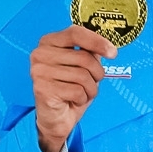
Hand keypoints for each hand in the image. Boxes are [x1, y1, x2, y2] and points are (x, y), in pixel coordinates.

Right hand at [30, 25, 115, 151]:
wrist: (56, 118)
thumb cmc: (69, 91)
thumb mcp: (82, 68)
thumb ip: (90, 53)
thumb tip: (107, 47)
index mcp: (49, 42)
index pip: (75, 33)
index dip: (97, 41)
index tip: (112, 53)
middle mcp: (40, 54)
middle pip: (84, 57)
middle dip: (96, 74)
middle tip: (92, 83)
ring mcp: (39, 71)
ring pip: (83, 76)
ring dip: (90, 89)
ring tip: (81, 93)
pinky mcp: (43, 89)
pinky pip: (77, 91)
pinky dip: (82, 99)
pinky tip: (73, 100)